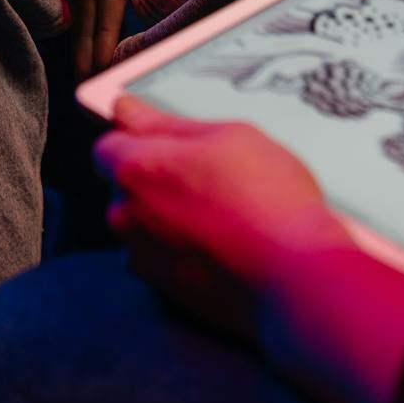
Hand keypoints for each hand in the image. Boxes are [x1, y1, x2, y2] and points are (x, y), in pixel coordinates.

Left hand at [95, 96, 352, 341]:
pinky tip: (224, 243)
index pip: (108, 145)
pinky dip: (183, 249)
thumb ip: (166, 123)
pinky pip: (163, 257)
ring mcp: (144, 258)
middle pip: (126, 187)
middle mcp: (127, 216)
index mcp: (137, 170)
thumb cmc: (268, 199)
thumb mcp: (229, 137)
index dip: (137, 138)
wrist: (295, 278)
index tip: (168, 139)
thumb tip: (125, 109)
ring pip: (145, 224)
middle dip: (157, 178)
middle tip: (211, 174)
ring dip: (170, 215)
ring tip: (224, 212)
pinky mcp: (164, 292)